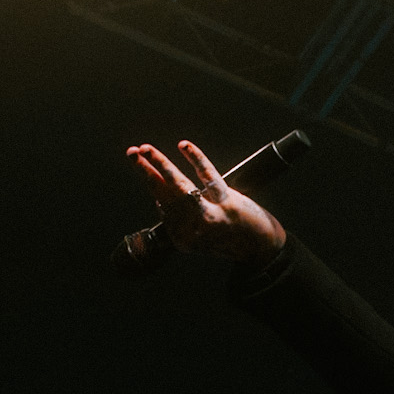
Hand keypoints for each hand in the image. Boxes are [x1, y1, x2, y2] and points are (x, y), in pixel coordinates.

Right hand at [128, 140, 285, 266]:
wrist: (262, 248)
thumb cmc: (229, 239)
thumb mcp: (199, 237)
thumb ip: (179, 220)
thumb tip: (159, 200)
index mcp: (183, 238)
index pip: (162, 206)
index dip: (154, 188)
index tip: (146, 169)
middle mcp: (193, 227)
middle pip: (162, 194)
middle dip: (145, 172)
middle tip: (131, 154)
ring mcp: (209, 214)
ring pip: (179, 184)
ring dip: (161, 163)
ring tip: (146, 149)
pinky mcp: (227, 201)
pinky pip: (207, 175)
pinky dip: (196, 158)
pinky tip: (184, 145)